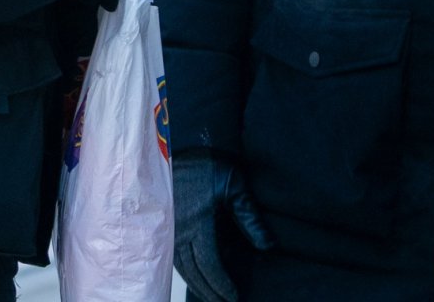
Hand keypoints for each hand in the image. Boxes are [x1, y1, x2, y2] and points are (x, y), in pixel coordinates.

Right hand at [172, 151, 272, 301]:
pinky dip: (188, 271)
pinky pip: (175, 257)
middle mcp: (179, 231)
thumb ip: (251, 220)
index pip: (209, 265)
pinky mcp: (165, 226)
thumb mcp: (236, 188)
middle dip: (210, 292)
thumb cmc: (211, 165)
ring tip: (213, 296)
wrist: (184, 146)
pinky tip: (197, 276)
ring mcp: (169, 230)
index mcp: (197, 223)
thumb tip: (268, 247)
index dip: (221, 284)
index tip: (234, 296)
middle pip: (194, 273)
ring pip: (182, 268)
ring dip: (198, 284)